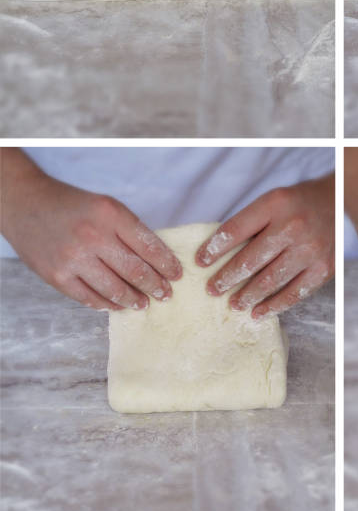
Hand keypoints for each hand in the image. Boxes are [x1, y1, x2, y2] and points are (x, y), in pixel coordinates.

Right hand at [0, 154, 181, 310]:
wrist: (26, 205)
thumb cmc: (73, 205)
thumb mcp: (106, 206)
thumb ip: (129, 230)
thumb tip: (157, 259)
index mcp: (110, 214)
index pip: (149, 246)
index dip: (167, 264)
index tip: (177, 274)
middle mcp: (93, 237)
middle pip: (135, 270)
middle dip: (156, 285)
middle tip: (166, 294)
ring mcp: (73, 258)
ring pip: (114, 289)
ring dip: (134, 299)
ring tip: (144, 303)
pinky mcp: (57, 276)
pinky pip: (89, 298)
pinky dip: (107, 304)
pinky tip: (118, 306)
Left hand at [195, 175, 334, 318]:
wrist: (337, 201)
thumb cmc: (295, 204)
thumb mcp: (271, 201)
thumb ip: (249, 223)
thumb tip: (217, 255)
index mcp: (275, 204)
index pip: (235, 230)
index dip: (214, 249)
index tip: (200, 262)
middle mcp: (293, 226)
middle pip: (251, 260)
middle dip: (227, 278)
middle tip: (212, 290)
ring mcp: (310, 249)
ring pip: (270, 281)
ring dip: (247, 296)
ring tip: (233, 304)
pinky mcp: (325, 268)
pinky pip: (294, 293)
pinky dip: (273, 306)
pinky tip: (258, 312)